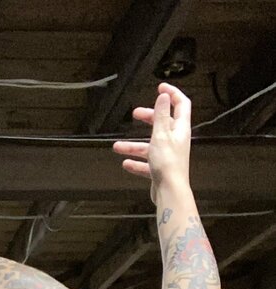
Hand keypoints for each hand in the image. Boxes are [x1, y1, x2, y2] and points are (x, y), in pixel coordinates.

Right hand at [112, 82, 191, 205]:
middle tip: (136, 113)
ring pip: (150, 145)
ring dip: (133, 145)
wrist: (170, 191)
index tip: (160, 87)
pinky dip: (136, 163)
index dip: (172, 93)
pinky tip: (126, 164)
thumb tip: (164, 96)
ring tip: (117, 146)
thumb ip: (161, 115)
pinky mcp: (160, 169)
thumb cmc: (168, 164)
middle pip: (163, 123)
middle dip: (149, 117)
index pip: (181, 104)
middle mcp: (176, 141)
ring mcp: (168, 155)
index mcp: (180, 129)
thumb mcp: (161, 134)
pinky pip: (146, 164)